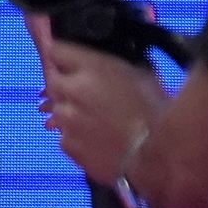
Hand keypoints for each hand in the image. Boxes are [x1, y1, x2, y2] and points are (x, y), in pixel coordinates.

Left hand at [26, 13, 169, 190]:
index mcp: (92, 67)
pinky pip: (64, 135)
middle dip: (65, 83)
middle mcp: (74, 90)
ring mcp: (68, 120)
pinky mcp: (68, 145)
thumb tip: (111, 50)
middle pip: (52, 79)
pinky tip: (97, 138)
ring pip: (57, 109)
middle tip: (86, 91)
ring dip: (71, 111)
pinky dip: (75, 135)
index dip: (63, 54)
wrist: (155, 156)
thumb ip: (118, 60)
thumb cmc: (155, 112)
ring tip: (98, 119)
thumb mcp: (143, 71)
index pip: (56, 50)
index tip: (66, 57)